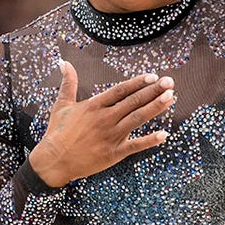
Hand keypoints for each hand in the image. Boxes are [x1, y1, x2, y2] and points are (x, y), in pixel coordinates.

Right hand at [28, 60, 174, 186]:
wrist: (53, 161)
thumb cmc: (57, 132)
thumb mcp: (62, 105)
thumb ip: (68, 83)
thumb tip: (65, 63)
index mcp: (94, 106)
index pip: (121, 90)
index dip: (138, 83)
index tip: (153, 76)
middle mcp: (104, 118)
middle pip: (133, 101)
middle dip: (153, 91)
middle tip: (170, 82)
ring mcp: (110, 136)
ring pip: (137, 119)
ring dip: (155, 108)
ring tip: (171, 97)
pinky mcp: (113, 153)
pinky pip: (135, 146)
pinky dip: (150, 140)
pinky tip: (164, 134)